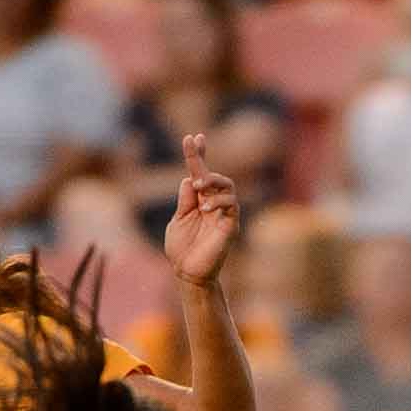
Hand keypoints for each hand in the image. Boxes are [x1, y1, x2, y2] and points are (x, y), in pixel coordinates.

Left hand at [164, 134, 240, 284]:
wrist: (187, 273)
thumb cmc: (181, 249)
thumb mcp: (178, 220)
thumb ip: (185, 200)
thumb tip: (189, 179)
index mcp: (198, 201)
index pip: (200, 173)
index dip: (198, 155)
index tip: (194, 137)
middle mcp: (213, 204)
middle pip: (214, 175)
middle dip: (203, 162)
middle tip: (192, 163)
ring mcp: (223, 214)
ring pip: (227, 186)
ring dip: (212, 181)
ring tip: (198, 187)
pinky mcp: (230, 226)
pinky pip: (231, 206)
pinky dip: (218, 202)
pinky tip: (205, 208)